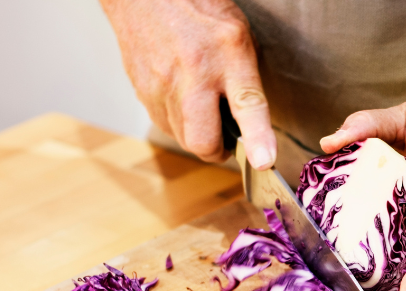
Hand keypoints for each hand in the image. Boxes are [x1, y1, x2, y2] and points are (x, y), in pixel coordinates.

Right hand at [101, 0, 275, 167]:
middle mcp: (193, 72)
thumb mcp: (239, 39)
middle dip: (217, 150)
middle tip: (227, 139)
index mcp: (228, 54)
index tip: (263, 161)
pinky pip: (163, 124)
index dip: (257, 138)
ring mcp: (162, 84)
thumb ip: (247, 83)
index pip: (247, 104)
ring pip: (182, 137)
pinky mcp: (142, 90)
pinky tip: (182, 100)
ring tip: (204, 111)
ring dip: (197, 135)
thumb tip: (254, 128)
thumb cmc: (199, 12)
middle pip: (203, 139)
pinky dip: (177, 123)